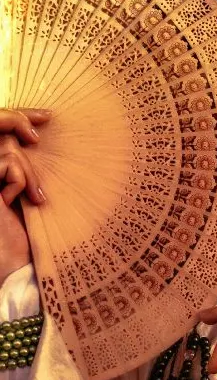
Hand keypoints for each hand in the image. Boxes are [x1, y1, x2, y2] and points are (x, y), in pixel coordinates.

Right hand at [0, 108, 50, 285]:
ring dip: (28, 171)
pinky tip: (20, 203)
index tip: (45, 116)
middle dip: (19, 120)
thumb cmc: (24, 232)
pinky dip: (21, 180)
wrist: (14, 263)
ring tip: (35, 197)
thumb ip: (20, 164)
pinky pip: (8, 163)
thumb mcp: (24, 189)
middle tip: (40, 132)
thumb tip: (36, 131)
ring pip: (7, 148)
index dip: (18, 115)